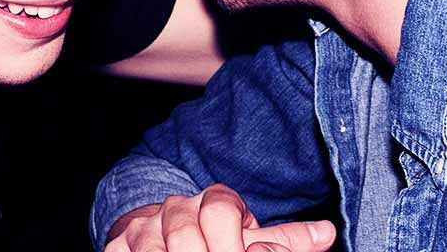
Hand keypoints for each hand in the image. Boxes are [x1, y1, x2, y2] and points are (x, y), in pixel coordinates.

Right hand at [104, 184, 335, 251]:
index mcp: (213, 201)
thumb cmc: (218, 239)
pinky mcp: (119, 245)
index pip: (221, 210)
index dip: (232, 238)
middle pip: (186, 232)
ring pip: (153, 245)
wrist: (163, 230)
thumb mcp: (250, 238)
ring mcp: (144, 228)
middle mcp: (177, 209)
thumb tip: (327, 233)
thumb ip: (284, 240)